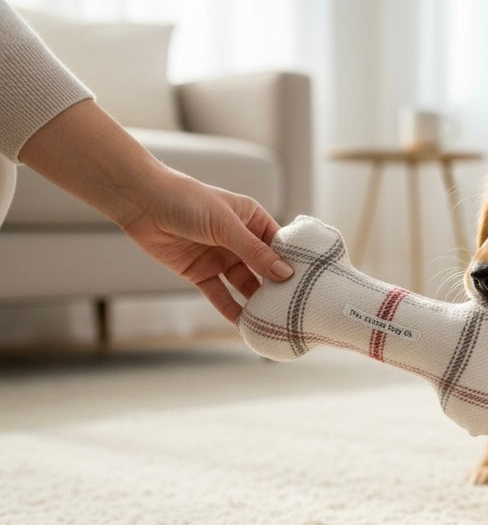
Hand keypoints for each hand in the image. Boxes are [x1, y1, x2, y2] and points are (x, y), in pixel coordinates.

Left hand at [120, 169, 293, 321]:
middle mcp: (239, 239)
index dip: (293, 264)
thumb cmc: (187, 201)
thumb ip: (255, 252)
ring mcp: (220, 257)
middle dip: (276, 287)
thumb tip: (285, 273)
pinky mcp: (201, 273)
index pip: (280, 245)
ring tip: (272, 320)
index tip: (309, 284)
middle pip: (264, 268)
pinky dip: (230, 309)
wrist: (142, 203)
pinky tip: (243, 323)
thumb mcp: (226, 225)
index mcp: (252, 219)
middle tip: (293, 308)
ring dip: (255, 301)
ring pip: (244, 284)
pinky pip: (220, 294)